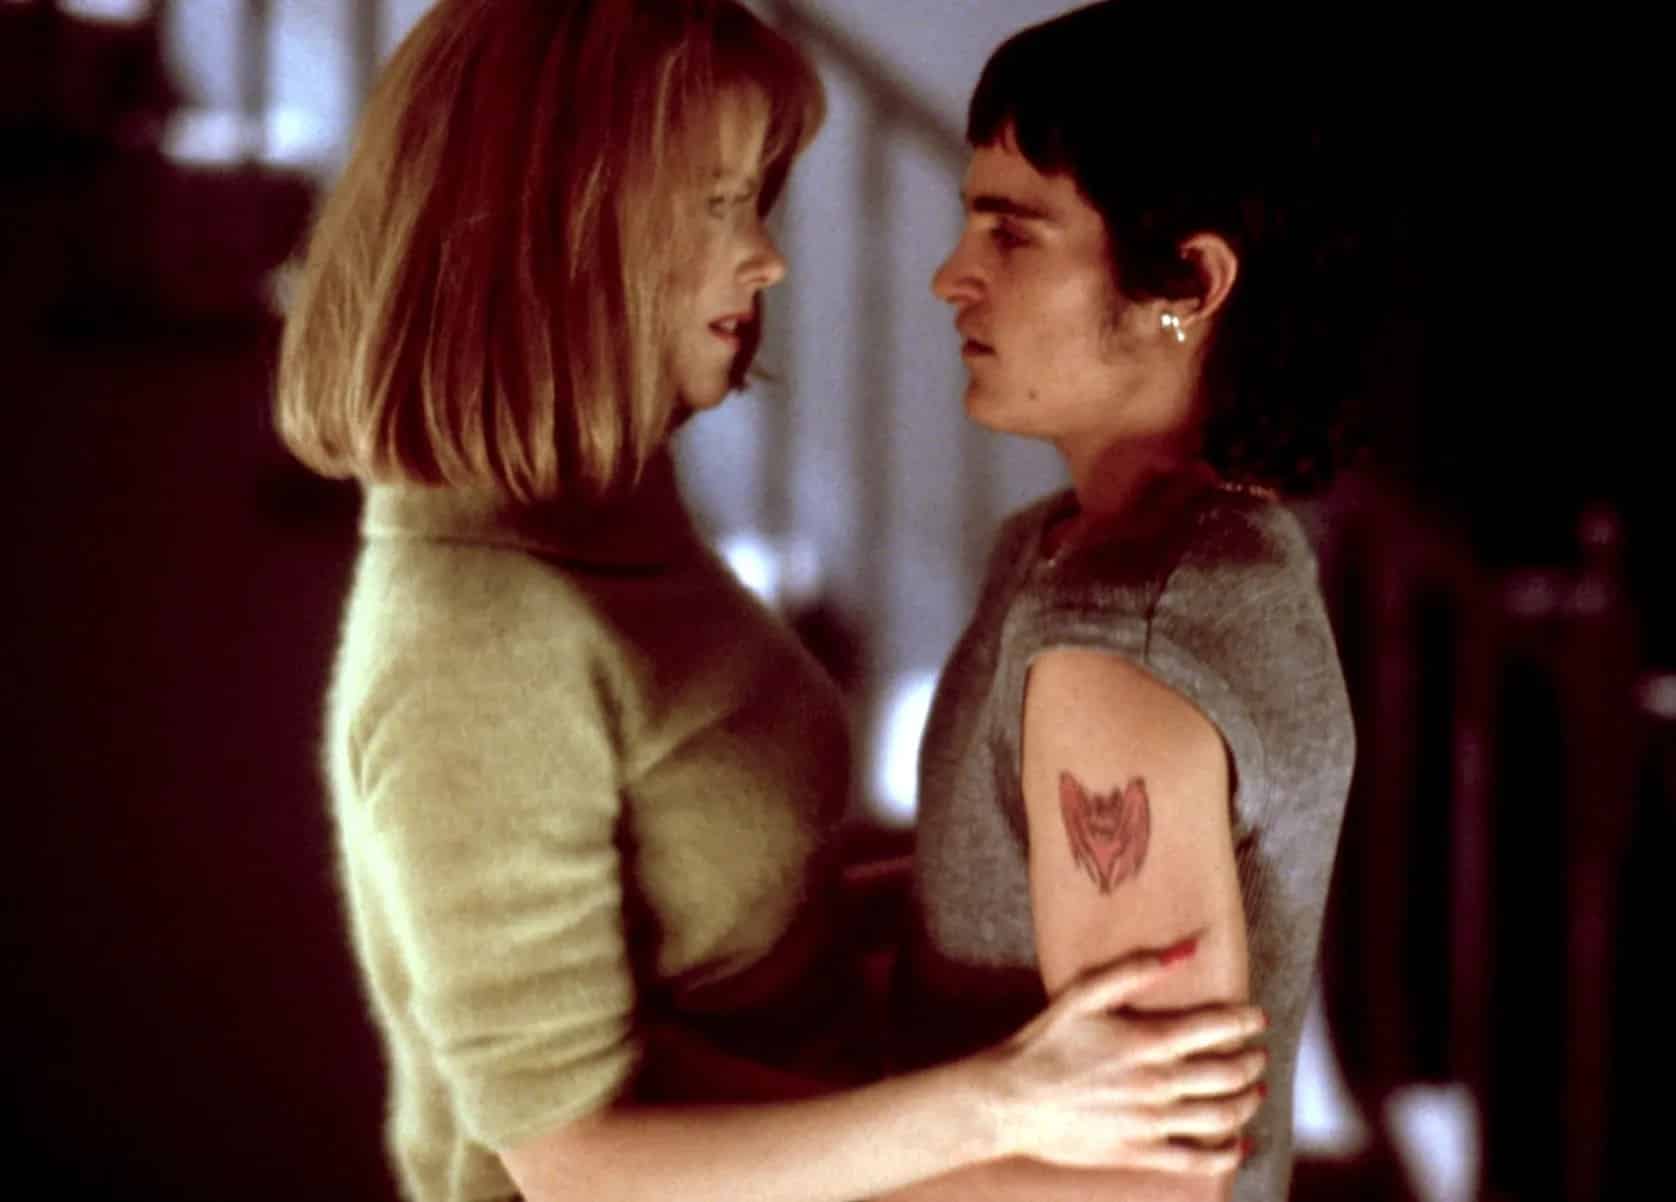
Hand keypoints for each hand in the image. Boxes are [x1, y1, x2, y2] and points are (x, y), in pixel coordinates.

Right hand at [978, 940, 1266, 1173]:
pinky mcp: (1140, 1152)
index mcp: (1147, 1041)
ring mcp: (1151, 1122)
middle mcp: (1157, 1083)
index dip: (1244, 1020)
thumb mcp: (1084, 994)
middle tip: (1259, 1053)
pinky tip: (1237, 1144)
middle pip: (1228, 1074)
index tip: (1256, 1017)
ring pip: (1222, 1116)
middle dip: (1252, 1061)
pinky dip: (1226, 1153)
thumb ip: (1137, 969)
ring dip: (1247, 1102)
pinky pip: (1196, 1158)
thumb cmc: (1045, 1042)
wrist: (1011, 1100)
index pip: (1216, 1028)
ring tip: (1255, 1091)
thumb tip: (1188, 949)